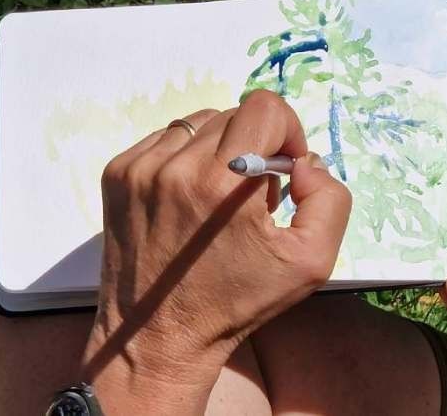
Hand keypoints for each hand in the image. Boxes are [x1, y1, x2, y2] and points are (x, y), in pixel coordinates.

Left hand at [81, 90, 351, 413]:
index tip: (283, 172)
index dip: (287, 133)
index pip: (266, 107)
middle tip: (252, 194)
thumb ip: (329, 199)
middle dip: (256, 145)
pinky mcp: (117, 173)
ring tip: (218, 196)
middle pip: (236, 114)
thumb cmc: (236, 301)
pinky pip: (167, 139)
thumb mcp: (311, 262)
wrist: (155, 338)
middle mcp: (177, 166)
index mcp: (225, 183)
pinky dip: (187, 158)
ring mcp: (140, 167)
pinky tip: (189, 198)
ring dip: (221, 149)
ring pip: (201, 124)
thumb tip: (305, 161)